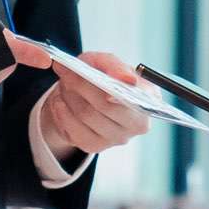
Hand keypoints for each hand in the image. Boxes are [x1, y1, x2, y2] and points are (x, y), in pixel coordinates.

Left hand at [15, 42, 151, 160]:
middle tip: (68, 74)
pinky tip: (60, 103)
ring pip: (87, 116)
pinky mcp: (97, 146)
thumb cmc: (99, 75)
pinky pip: (75, 132)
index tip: (107, 90)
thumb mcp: (104, 62)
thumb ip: (115, 66)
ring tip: (64, 85)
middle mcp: (138, 123)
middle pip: (107, 107)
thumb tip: (127, 79)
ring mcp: (118, 138)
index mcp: (149, 99)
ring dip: (71, 98)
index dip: (122, 95)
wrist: (80, 95)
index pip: (138, 100)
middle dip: (84, 87)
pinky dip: (63, 114)